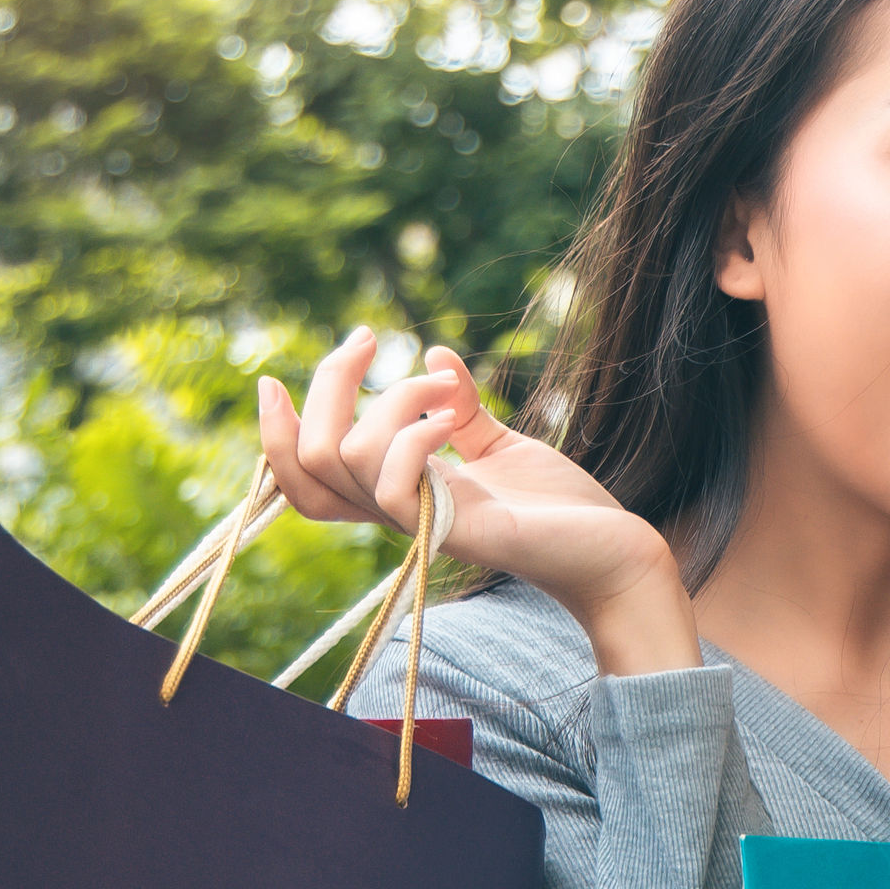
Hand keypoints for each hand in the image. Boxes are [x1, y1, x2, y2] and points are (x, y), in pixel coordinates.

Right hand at [257, 327, 694, 672]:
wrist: (614, 548)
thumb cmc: (560, 506)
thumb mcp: (500, 443)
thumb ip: (460, 406)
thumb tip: (433, 352)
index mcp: (398, 493)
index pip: (305, 478)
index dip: (274, 434)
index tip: (277, 378)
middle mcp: (398, 513)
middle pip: (309, 457)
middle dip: (327, 383)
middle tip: (372, 339)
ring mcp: (421, 525)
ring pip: (346, 456)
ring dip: (390, 398)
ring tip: (445, 386)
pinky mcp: (452, 531)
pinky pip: (392, 481)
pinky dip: (415, 431)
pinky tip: (453, 419)